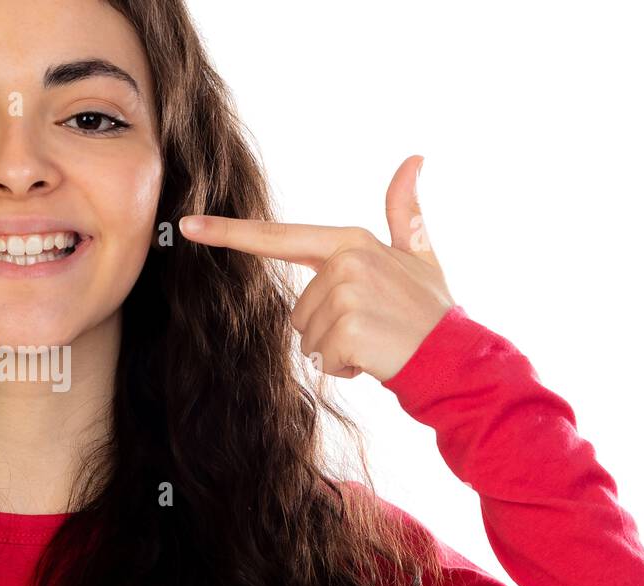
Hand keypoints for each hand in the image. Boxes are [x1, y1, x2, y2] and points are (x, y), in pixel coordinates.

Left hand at [178, 155, 453, 380]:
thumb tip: (414, 160)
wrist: (456, 357)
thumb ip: (405, 212)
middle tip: (370, 327)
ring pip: (305, 337)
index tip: (187, 225)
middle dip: (327, 329)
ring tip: (374, 340)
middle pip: (296, 312)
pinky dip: (343, 367)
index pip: (277, 238)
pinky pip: (320, 359)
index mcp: (350, 242)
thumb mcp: (419, 255)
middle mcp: (345, 262)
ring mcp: (346, 295)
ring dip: (335, 349)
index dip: (228, 232)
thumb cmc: (429, 311)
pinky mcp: (348, 331)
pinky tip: (373, 358)